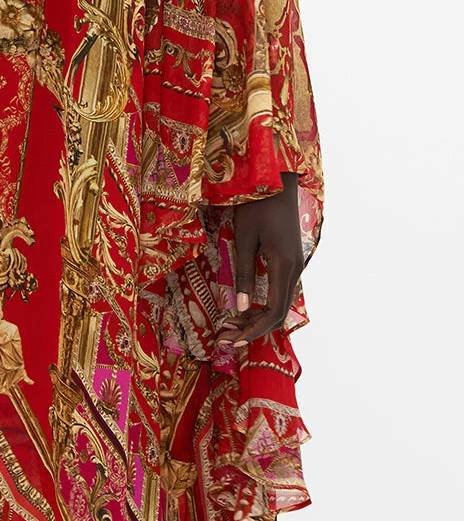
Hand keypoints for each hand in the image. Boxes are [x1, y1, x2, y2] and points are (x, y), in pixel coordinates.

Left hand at [216, 172, 302, 346]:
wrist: (278, 181)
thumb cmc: (257, 205)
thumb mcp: (243, 239)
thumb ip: (243, 273)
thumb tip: (239, 307)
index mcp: (284, 266)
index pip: (273, 312)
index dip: (254, 330)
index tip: (232, 340)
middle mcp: (294, 269)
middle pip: (278, 312)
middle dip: (252, 329)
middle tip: (225, 338)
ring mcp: (294, 265)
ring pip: (279, 303)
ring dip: (256, 318)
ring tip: (229, 325)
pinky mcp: (289, 260)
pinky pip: (278, 291)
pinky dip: (261, 304)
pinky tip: (243, 307)